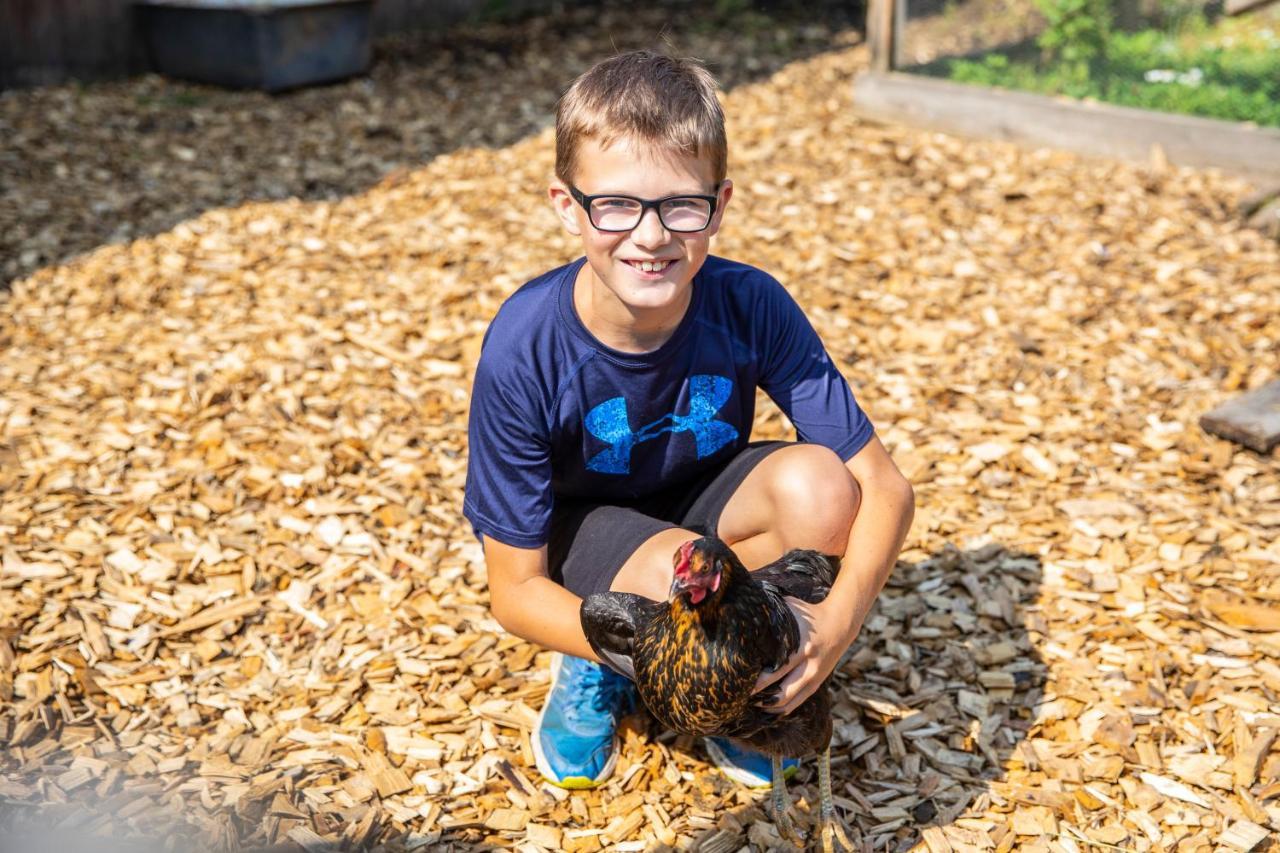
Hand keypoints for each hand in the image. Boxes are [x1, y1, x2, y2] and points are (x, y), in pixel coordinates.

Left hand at [752, 596, 855, 715]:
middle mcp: (810, 665)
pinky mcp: (818, 683)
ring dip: (772, 707)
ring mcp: (815, 677)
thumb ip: (772, 615)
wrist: (840, 624)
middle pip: (784, 691)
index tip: (744, 682)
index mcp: (803, 647)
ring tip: (754, 707)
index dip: (761, 681)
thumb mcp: (792, 611)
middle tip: (743, 697)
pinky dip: (784, 708)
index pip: (779, 669)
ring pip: (792, 701)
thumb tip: (745, 614)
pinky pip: (799, 701)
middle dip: (763, 698)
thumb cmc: (810, 614)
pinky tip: (770, 709)